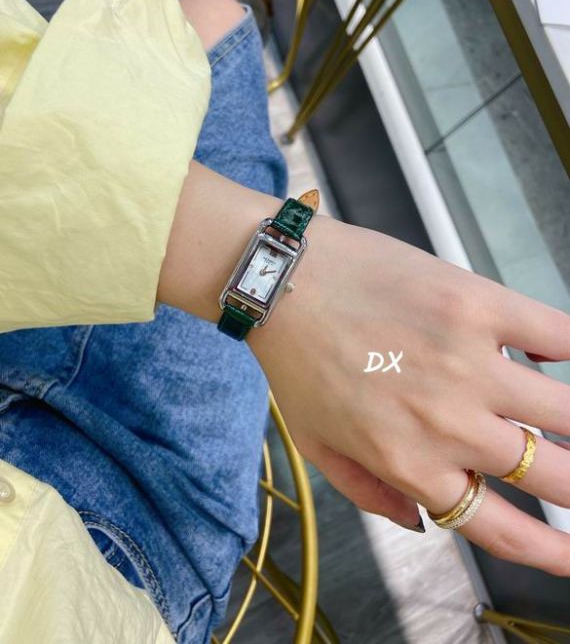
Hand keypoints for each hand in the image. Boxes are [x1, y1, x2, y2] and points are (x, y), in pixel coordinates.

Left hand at [248, 213, 569, 574]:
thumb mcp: (316, 445)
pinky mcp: (476, 304)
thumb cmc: (297, 359)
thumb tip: (422, 523)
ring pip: (565, 411)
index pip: (500, 529)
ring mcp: (468, 361)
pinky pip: (556, 333)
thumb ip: (369, 492)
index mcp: (410, 463)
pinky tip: (561, 358)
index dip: (552, 552)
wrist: (284, 279)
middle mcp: (448, 423)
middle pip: (553, 476)